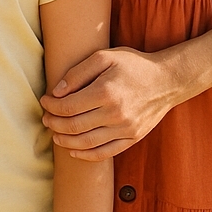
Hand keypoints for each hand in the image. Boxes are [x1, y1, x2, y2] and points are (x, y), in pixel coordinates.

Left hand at [39, 46, 183, 161]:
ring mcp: (125, 129)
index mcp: (106, 92)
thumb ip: (78, 73)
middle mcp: (115, 114)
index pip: (68, 107)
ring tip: (55, 134)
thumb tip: (57, 92)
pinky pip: (105, 153)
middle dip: (54, 124)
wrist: (167, 81)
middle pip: (74, 126)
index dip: (51, 106)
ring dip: (65, 140)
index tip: (45, 101)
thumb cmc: (134, 65)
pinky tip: (74, 150)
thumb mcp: (105, 57)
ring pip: (86, 143)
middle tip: (46, 119)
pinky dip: (86, 155)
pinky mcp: (132, 138)